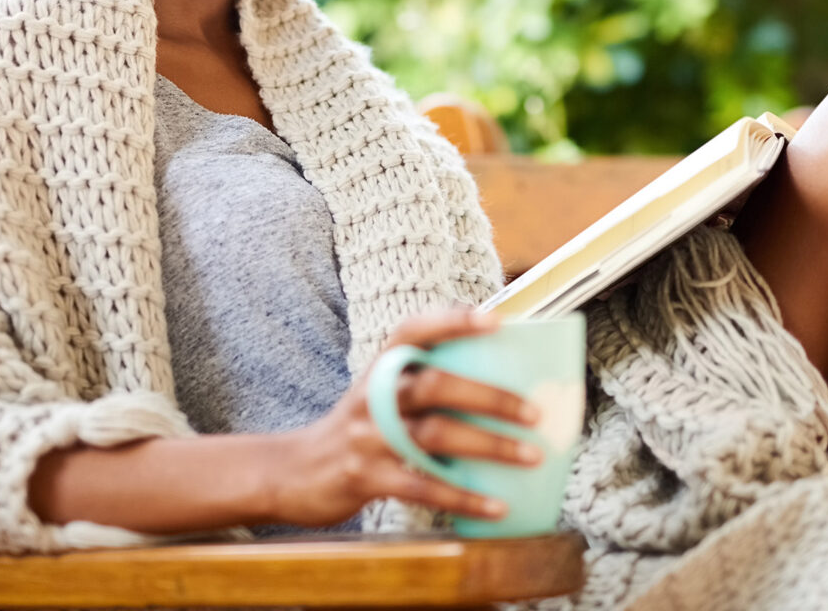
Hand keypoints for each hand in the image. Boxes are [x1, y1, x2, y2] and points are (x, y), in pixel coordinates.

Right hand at [267, 306, 545, 528]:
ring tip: (530, 456)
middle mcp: (372, 396)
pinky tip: (495, 506)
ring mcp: (366, 437)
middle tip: (534, 413)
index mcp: (380, 368)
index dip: (453, 321)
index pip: (414, 330)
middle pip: (434, 385)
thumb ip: (420, 385)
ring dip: (488, 446)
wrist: (293, 472)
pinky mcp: (365, 477)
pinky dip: (463, 497)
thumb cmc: (358, 432)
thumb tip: (501, 389)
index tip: (497, 321)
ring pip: (434, 436)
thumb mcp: (379, 396)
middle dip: (489, 398)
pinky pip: (421, 486)